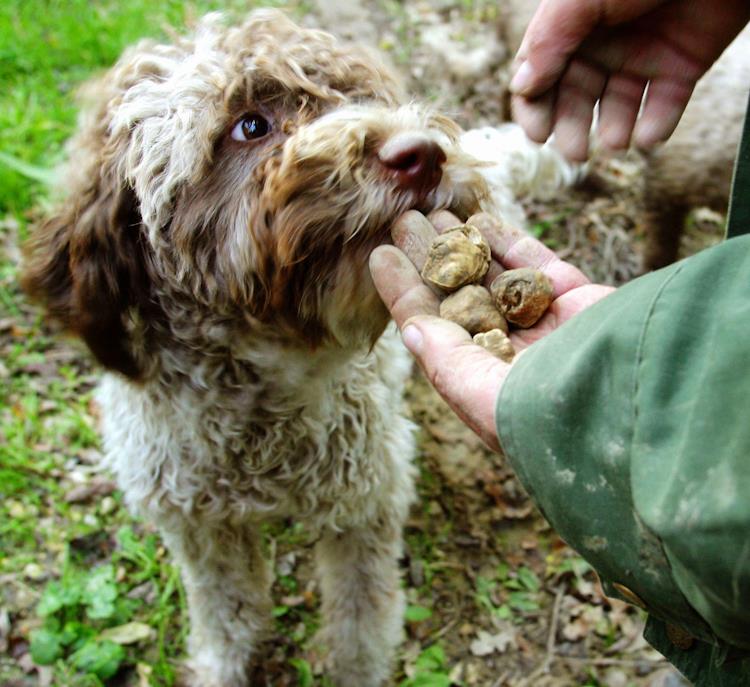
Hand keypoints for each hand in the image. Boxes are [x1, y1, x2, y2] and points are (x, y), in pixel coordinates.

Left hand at [369, 211, 613, 450]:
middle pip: (460, 296)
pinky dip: (509, 241)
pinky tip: (482, 220)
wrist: (641, 408)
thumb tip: (412, 328)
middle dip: (431, 258)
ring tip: (436, 212)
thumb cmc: (549, 418)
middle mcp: (511, 353)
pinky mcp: (581, 302)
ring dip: (464, 244)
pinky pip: (537, 265)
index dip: (404, 291)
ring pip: (495, 276)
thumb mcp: (483, 399)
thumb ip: (447, 362)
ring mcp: (547, 325)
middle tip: (405, 219)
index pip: (432, 329)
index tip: (380, 256)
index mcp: (482, 381)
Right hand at [510, 0, 749, 159]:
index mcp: (571, 26)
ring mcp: (643, 55)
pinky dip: (657, 125)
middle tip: (576, 153)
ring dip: (614, 131)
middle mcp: (603, 43)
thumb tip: (520, 86)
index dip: (534, 107)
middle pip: (576, 97)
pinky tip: (649, 136)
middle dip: (573, 127)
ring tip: (617, 142)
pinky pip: (666, 104)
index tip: (538, 135)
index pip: (539, 74)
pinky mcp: (682, 64)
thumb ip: (549, 41)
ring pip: (619, 106)